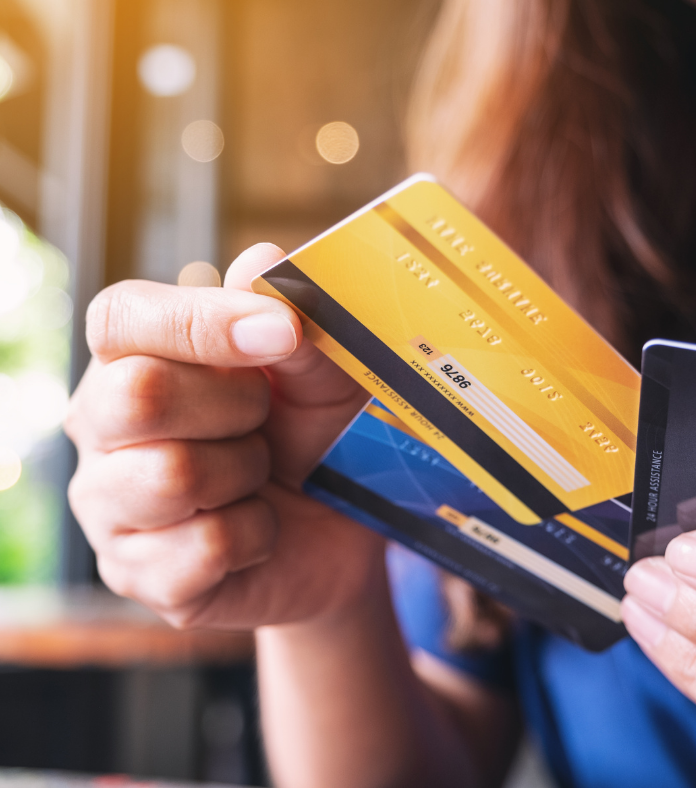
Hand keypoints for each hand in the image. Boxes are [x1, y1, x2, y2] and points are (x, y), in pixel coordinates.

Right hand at [66, 244, 381, 628]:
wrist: (339, 529)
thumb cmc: (318, 435)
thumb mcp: (325, 374)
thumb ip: (296, 322)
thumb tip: (260, 264)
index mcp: (136, 358)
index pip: (121, 317)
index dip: (202, 322)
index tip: (281, 335)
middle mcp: (103, 427)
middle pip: (137, 396)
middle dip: (235, 408)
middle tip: (266, 420)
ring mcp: (109, 505)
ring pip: (170, 476)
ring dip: (247, 475)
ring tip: (261, 477)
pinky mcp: (137, 574)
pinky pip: (203, 549)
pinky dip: (255, 537)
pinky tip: (259, 531)